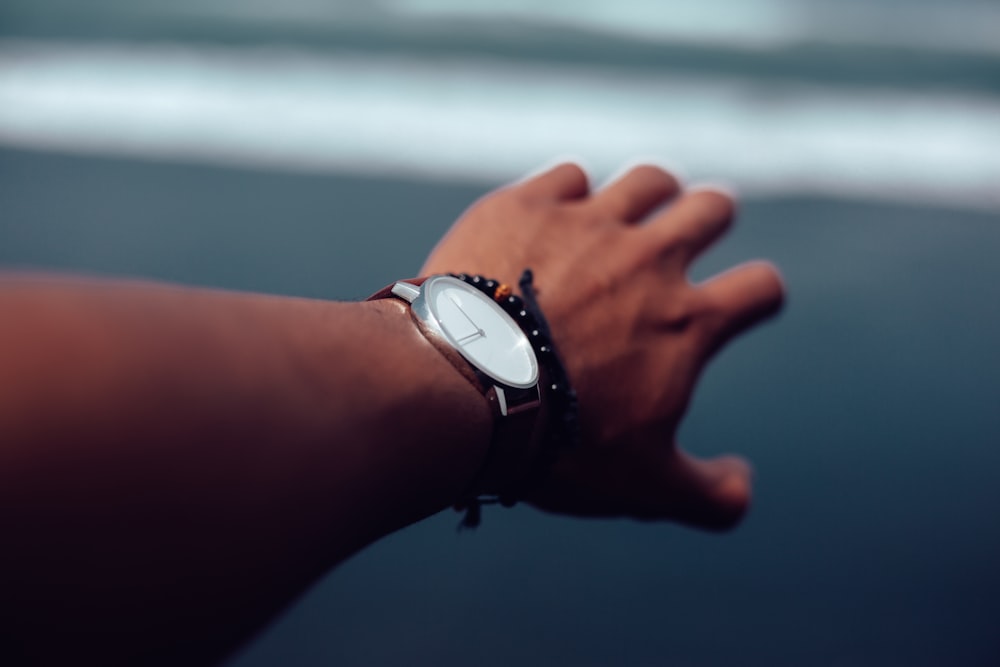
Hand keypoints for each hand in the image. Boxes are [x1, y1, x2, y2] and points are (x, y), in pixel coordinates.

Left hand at [421, 163, 783, 529]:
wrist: (461, 389)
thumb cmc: (556, 443)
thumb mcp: (644, 487)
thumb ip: (708, 494)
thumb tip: (744, 489)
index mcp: (686, 321)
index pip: (761, 288)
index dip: (760, 294)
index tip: (745, 302)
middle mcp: (648, 259)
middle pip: (712, 209)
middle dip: (712, 217)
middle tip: (695, 229)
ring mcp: (586, 225)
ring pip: (647, 181)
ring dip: (654, 192)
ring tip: (639, 208)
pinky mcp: (527, 206)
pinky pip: (569, 176)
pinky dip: (570, 194)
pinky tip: (554, 217)